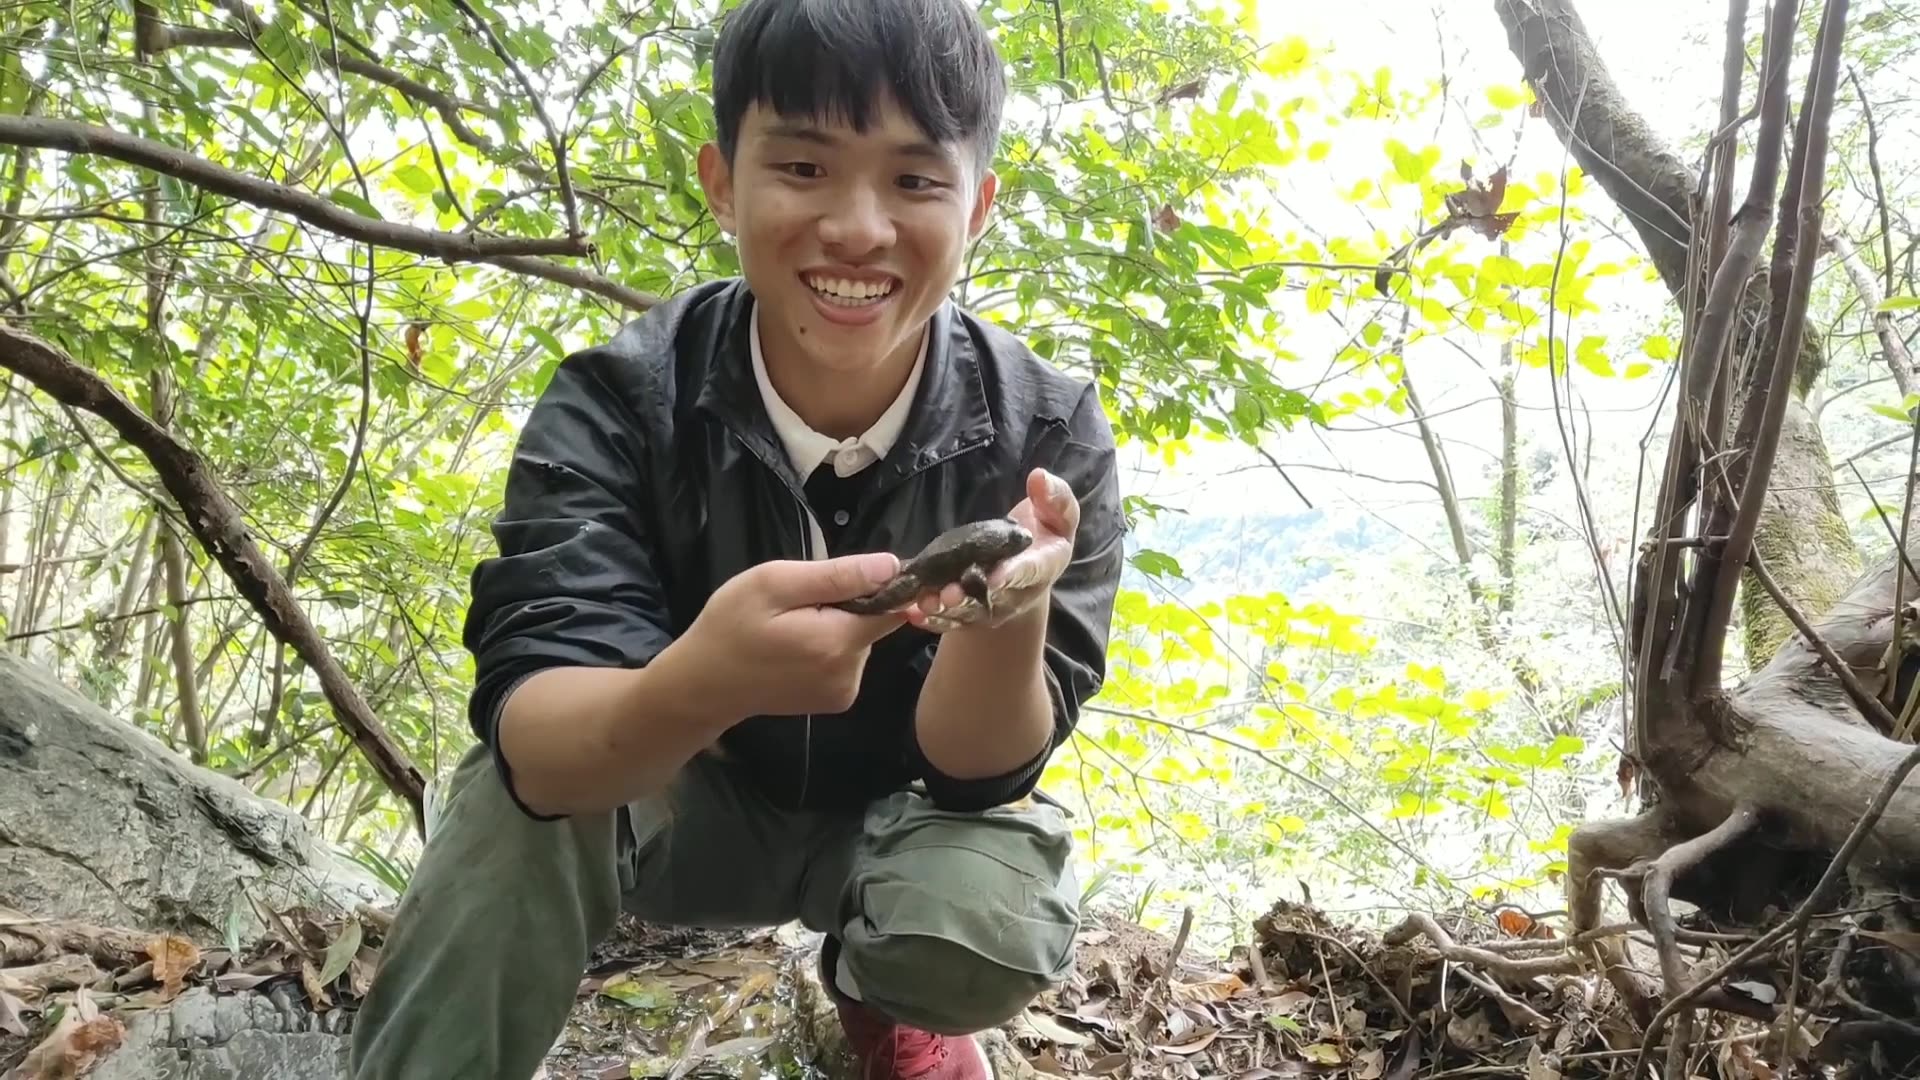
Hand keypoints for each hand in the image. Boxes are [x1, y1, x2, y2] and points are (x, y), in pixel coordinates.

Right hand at [672, 551, 907, 718]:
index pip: (893, 606)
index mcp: (837, 642)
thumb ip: (836, 576)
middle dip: (848, 606)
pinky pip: (847, 661)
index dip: (879, 585)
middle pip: (875, 624)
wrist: (703, 684)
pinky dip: (830, 648)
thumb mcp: (774, 584)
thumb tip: (892, 565)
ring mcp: (844, 692)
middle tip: (800, 603)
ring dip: (837, 626)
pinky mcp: (836, 701)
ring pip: (861, 641)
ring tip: (792, 626)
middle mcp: (850, 673)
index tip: (845, 577)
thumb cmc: (730, 626)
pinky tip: (796, 649)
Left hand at [905, 468, 1080, 633]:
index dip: (1011, 575)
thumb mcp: (1059, 514)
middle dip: (967, 599)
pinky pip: (948, 619)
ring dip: (944, 610)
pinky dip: (930, 619)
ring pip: (966, 613)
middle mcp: (1015, 594)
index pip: (1027, 572)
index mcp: (1041, 568)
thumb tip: (1039, 477)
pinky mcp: (969, 613)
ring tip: (924, 602)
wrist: (1029, 564)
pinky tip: (911, 613)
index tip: (993, 576)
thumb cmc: (1045, 533)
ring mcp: (990, 606)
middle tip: (948, 593)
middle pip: (990, 600)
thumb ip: (1054, 498)